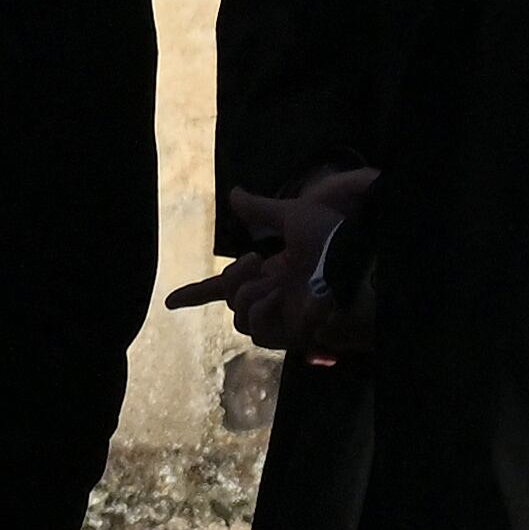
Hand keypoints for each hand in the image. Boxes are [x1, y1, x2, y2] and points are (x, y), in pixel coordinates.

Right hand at [165, 165, 375, 350]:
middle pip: (229, 299)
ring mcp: (284, 319)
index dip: (196, 294)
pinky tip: (280, 298)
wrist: (358, 263)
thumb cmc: (335, 241)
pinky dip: (262, 311)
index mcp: (271, 275)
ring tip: (273, 281)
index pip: (225, 289)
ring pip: (239, 317)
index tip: (170, 303)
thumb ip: (259, 208)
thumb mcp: (292, 216)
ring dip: (250, 295)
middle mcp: (275, 299)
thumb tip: (234, 194)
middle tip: (257, 260)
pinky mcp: (293, 335)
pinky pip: (256, 329)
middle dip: (234, 277)